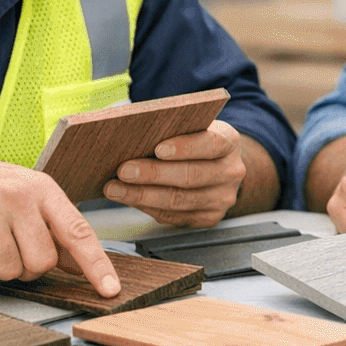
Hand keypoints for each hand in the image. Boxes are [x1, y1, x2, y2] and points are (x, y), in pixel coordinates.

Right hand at [0, 151, 119, 297]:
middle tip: (10, 246)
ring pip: (10, 271)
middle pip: (42, 262)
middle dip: (28, 266)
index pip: (78, 231)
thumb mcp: (25, 193)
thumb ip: (54, 226)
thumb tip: (82, 265)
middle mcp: (18, 196)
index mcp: (42, 188)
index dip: (96, 264)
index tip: (110, 289)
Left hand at [102, 119, 245, 226]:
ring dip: (142, 196)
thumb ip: (171, 128)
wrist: (219, 167)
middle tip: (124, 171)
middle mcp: (229, 172)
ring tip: (116, 189)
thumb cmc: (196, 141)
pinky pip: (174, 216)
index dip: (184, 147)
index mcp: (228, 141)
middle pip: (190, 176)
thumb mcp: (192, 127)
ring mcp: (221, 199)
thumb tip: (129, 133)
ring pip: (179, 201)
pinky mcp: (208, 218)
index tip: (157, 148)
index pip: (210, 144)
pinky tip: (129, 199)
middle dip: (153, 174)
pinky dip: (147, 207)